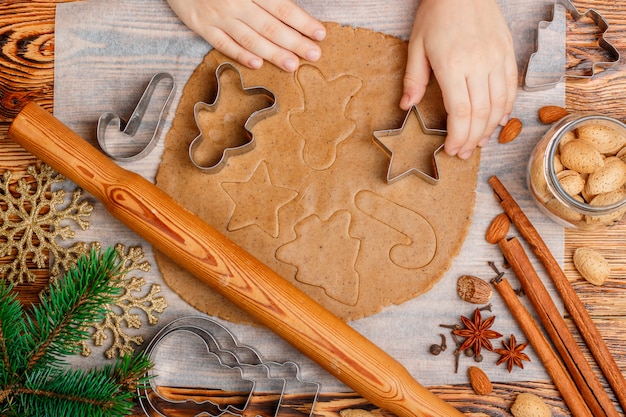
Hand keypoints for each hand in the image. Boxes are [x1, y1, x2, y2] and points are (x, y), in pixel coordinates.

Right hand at [167, 0, 325, 71]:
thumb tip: (287, 4)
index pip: (282, 7)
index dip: (302, 22)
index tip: (319, 33)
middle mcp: (234, 2)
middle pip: (270, 26)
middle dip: (295, 42)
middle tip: (314, 55)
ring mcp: (216, 16)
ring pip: (249, 38)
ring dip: (273, 53)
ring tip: (292, 65)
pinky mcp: (199, 25)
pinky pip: (222, 44)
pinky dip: (240, 54)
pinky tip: (258, 64)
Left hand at [400, 0, 517, 158]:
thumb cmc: (436, 14)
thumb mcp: (416, 45)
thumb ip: (413, 79)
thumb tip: (406, 107)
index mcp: (452, 65)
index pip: (460, 112)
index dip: (457, 136)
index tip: (450, 149)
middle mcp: (478, 64)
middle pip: (480, 114)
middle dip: (471, 139)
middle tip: (462, 153)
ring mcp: (497, 59)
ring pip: (499, 104)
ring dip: (489, 129)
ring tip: (477, 142)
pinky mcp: (508, 53)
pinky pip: (511, 88)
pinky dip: (506, 108)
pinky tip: (497, 121)